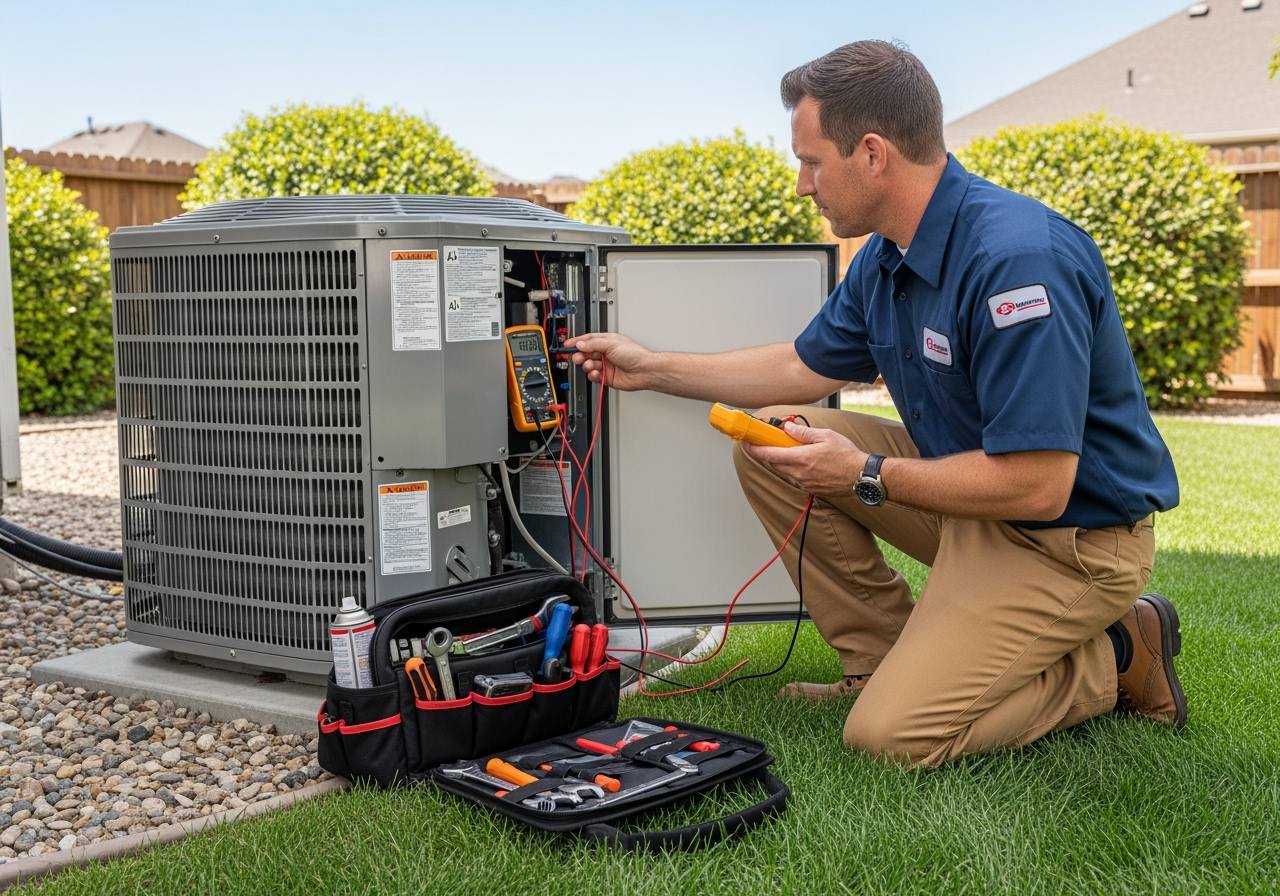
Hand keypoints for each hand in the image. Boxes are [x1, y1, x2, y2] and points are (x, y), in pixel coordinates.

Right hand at [564, 333, 652, 390]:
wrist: (644, 371)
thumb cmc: (634, 355)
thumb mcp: (611, 344)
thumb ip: (593, 344)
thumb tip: (580, 344)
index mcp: (607, 342)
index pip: (588, 340)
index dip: (577, 342)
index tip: (567, 345)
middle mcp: (606, 353)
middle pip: (587, 353)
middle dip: (581, 355)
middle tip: (578, 358)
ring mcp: (606, 365)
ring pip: (590, 365)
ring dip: (588, 366)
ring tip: (592, 366)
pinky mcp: (607, 377)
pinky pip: (595, 376)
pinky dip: (594, 376)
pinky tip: (597, 374)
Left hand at [745, 421, 867, 497]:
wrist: (861, 476)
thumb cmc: (847, 456)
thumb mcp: (825, 436)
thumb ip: (803, 433)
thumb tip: (787, 429)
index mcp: (801, 459)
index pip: (770, 454)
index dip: (755, 449)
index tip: (746, 443)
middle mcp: (799, 473)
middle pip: (774, 463)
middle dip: (767, 453)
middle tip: (765, 443)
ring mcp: (804, 482)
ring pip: (784, 471)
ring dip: (781, 461)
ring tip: (788, 449)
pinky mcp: (811, 488)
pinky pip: (795, 477)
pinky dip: (793, 468)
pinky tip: (803, 460)